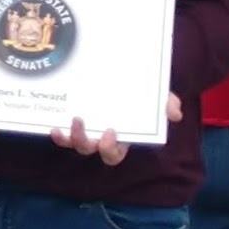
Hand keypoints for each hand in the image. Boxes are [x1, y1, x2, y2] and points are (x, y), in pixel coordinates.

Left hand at [50, 90, 180, 166]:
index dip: (111, 148)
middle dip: (86, 142)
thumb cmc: (140, 93)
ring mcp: (86, 131)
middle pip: (92, 150)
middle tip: (83, 123)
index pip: (115, 153)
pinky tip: (54, 127)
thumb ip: (166, 103)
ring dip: (70, 137)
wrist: (121, 75)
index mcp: (120, 137)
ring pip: (76, 144)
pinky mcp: (72, 123)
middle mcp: (101, 138)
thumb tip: (175, 114)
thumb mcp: (155, 96)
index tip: (111, 131)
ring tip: (73, 119)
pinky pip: (63, 136)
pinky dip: (58, 135)